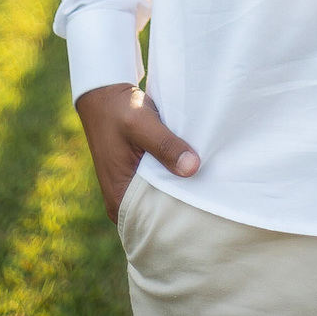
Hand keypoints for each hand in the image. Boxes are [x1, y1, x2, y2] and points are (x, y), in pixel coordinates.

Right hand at [75, 83, 199, 221]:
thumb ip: (165, 146)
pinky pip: (160, 181)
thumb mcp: (141, 124)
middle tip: (212, 195)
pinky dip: (173, 175)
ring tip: (207, 183)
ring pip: (161, 194)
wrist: (104, 93)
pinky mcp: (138, 173)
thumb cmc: (118, 109)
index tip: (205, 208)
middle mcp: (123, 198)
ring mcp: (130, 186)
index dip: (178, 216)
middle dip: (183, 202)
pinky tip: (193, 168)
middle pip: (159, 210)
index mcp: (118, 197)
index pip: (152, 222)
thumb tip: (192, 168)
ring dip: (179, 186)